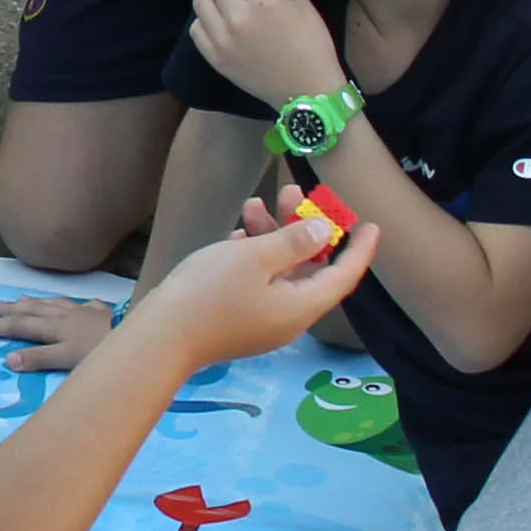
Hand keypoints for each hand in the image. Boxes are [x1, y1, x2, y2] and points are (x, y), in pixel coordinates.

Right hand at [0, 288, 123, 376]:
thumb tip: (9, 358)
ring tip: (22, 298)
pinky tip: (81, 303)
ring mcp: (84, 312)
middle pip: (33, 310)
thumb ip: (39, 358)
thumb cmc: (99, 350)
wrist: (135, 334)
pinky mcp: (102, 313)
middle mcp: (65, 316)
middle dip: (11, 309)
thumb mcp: (66, 359)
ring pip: (53, 304)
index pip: (18, 326)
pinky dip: (75, 304)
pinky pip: (83, 305)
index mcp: (54, 327)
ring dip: (36, 302)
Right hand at [124, 194, 380, 370]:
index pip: (344, 276)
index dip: (359, 249)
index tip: (371, 224)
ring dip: (271, 236)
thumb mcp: (256, 257)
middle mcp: (289, 318)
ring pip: (280, 272)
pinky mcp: (238, 320)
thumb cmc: (210, 293)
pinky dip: (254, 257)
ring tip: (250, 205)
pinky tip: (236, 236)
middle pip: (310, 269)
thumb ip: (295, 242)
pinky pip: (259, 283)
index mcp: (301, 306)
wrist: (159, 337)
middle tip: (291, 192)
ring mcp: (262, 321)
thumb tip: (325, 232)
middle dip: (303, 228)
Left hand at [185, 0, 345, 106]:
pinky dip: (208, 20)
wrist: (307, 92)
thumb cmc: (313, 45)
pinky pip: (197, 27)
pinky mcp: (216, 58)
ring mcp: (224, 39)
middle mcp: (239, 17)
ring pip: (201, 0)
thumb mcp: (303, 6)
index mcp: (266, 0)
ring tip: (231, 3)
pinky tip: (224, 23)